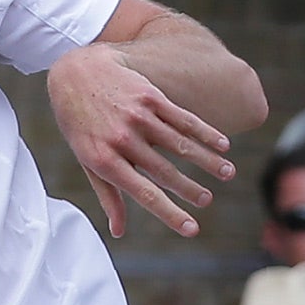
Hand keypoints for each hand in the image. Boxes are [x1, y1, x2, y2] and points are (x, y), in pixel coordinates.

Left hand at [47, 44, 235, 237]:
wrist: (76, 73)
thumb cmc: (80, 124)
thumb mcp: (86, 160)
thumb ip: (107, 195)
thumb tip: (118, 230)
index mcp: (105, 161)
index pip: (144, 193)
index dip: (170, 213)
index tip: (192, 229)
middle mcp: (123, 140)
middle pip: (165, 171)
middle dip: (190, 189)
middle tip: (208, 201)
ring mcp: (138, 117)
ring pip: (181, 144)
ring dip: (207, 161)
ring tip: (228, 174)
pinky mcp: (150, 96)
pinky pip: (183, 118)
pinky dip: (206, 132)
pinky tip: (223, 145)